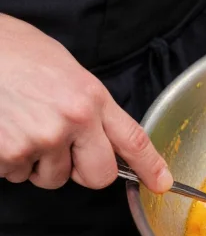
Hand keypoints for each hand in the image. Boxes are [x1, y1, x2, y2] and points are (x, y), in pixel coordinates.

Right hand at [0, 15, 172, 191]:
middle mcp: (72, 121)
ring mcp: (40, 140)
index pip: (133, 140)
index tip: (161, 182)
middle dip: (83, 171)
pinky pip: (17, 175)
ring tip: (22, 127)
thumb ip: (90, 106)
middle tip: (64, 151)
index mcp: (91, 97)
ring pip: (53, 179)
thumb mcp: (66, 71)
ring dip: (39, 164)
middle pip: (99, 176)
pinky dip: (9, 161)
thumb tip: (103, 136)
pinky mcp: (8, 155)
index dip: (150, 166)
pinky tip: (4, 131)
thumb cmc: (14, 53)